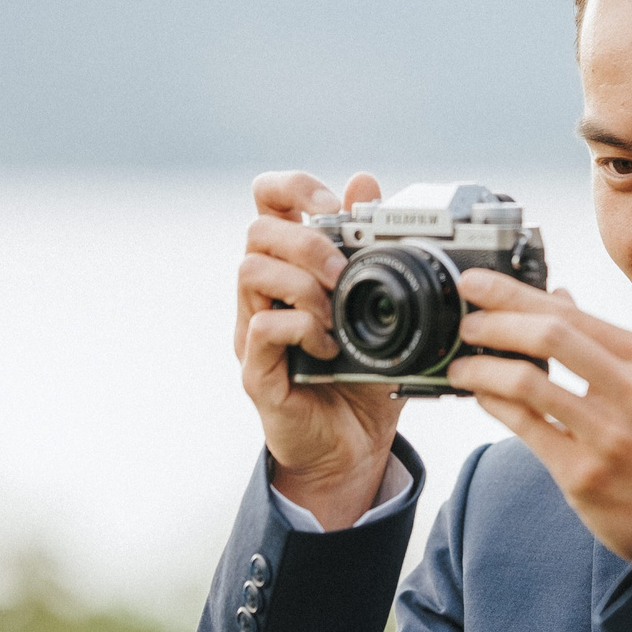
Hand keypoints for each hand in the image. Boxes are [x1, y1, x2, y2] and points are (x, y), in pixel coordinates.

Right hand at [234, 170, 403, 529]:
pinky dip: (301, 328)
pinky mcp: (257, 370)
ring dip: (302, 284)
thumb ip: (373, 249)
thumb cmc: (362, 377)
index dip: (293, 188)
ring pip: (250, 272)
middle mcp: (264, 294)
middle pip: (257, 230)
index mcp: (292, 268)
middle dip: (308, 242)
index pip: (269, 202)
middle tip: (344, 273)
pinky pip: (262, 328)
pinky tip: (329, 347)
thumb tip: (366, 183)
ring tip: (335, 313)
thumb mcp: (381, 309)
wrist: (353, 448)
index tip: (333, 208)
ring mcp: (254, 330)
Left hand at [447, 269, 631, 567]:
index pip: (571, 314)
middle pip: (548, 336)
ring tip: (463, 366)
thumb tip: (558, 298)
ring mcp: (609, 437)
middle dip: (492, 322)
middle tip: (465, 323)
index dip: (513, 294)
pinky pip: (524, 429)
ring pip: (526, 383)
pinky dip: (494, 405)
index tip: (475, 283)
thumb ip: (608, 344)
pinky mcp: (584, 477)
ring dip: (481, 368)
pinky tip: (483, 398)